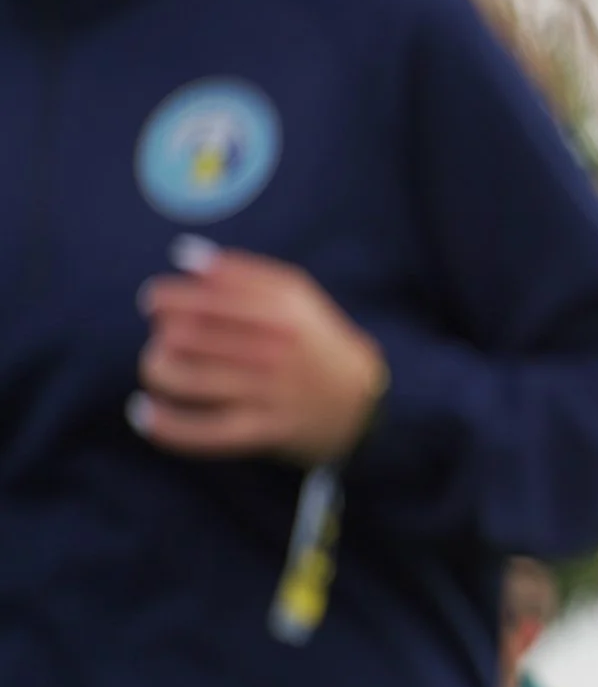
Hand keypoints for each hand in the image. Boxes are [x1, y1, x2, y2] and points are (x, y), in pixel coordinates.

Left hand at [133, 238, 386, 466]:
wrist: (364, 405)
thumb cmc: (316, 344)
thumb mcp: (296, 298)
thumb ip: (242, 272)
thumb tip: (183, 255)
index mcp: (283, 311)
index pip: (204, 297)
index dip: (167, 297)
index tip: (155, 303)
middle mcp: (276, 349)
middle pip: (186, 336)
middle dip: (162, 334)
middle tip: (165, 338)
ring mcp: (271, 392)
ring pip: (186, 379)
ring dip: (157, 370)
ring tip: (159, 368)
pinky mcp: (267, 431)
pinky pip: (204, 432)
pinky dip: (166, 425)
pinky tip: (143, 414)